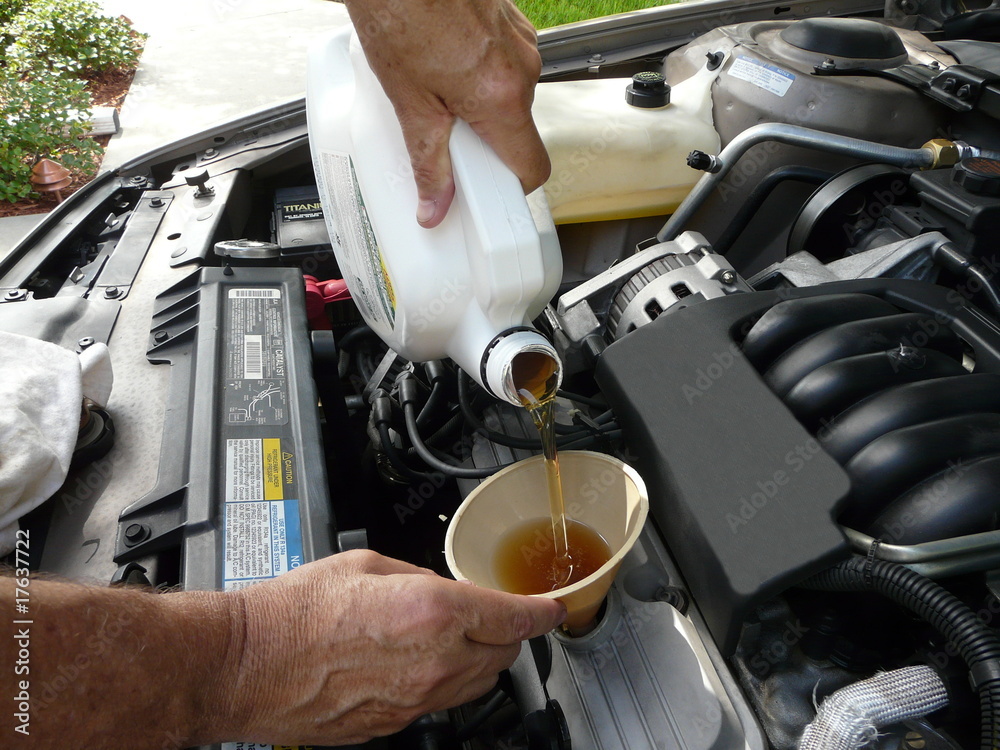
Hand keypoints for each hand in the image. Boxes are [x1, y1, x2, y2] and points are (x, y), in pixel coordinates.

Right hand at [219, 550, 564, 744]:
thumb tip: (439, 589)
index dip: (541, 612)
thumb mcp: (366, 565)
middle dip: (509, 632)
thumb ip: (418, 578)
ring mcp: (416, 700)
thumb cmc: (295, 613)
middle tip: (499, 613)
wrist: (250, 666)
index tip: (552, 607)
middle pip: (503, 653)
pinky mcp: (395, 723)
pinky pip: (442, 702)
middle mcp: (433, 662)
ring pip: (478, 683)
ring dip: (482, 658)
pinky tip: (422, 662)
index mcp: (432, 612)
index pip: (513, 617)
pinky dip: (447, 680)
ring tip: (462, 637)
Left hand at [343, 0, 550, 227]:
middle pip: (517, 131)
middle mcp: (522, 69)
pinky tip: (441, 60)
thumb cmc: (401, 11)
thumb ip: (427, 161)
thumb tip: (435, 206)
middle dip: (484, 142)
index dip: (510, 188)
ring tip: (434, 89)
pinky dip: (477, 74)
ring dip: (479, 104)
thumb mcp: (409, 102)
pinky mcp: (511, 22)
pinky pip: (503, 65)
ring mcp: (520, 41)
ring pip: (508, 96)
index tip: (486, 192)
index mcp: (501, 97)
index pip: (532, 167)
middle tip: (443, 136)